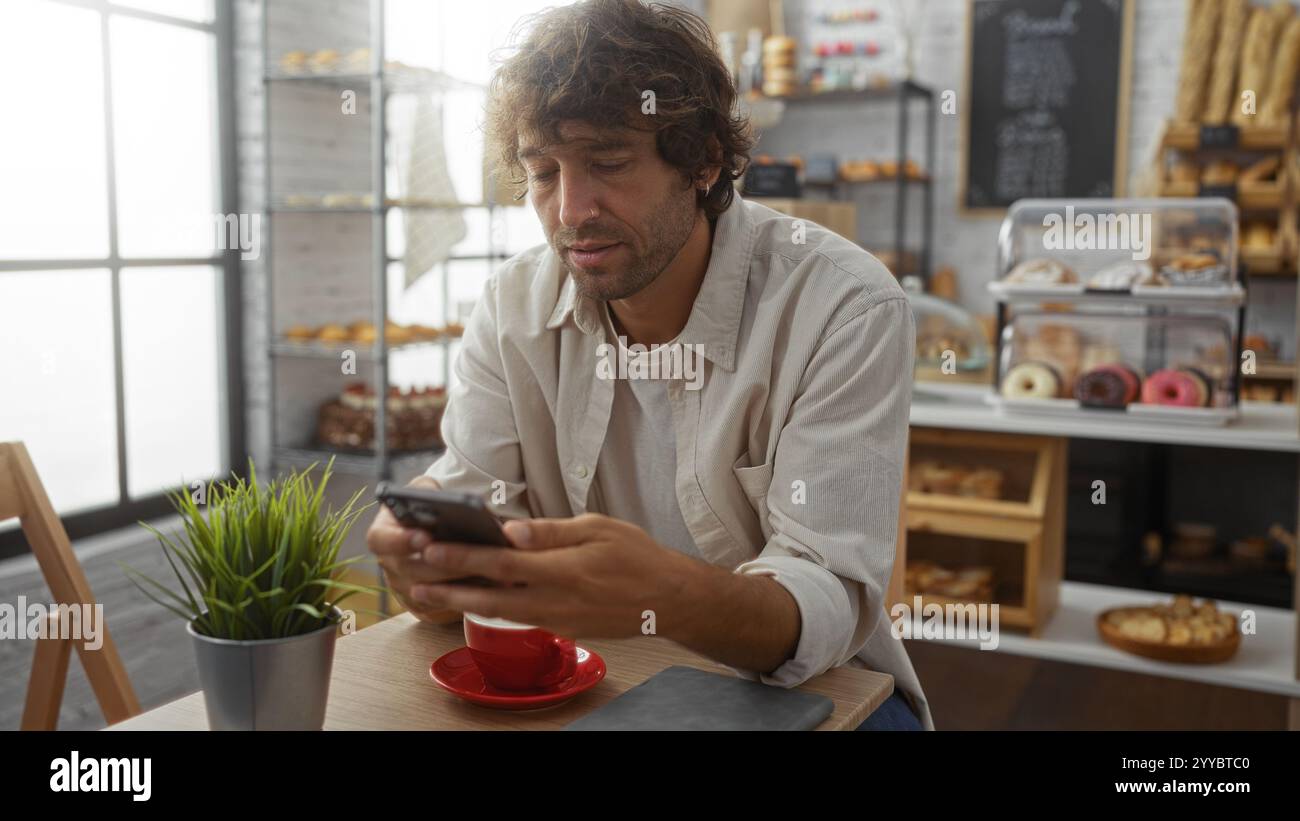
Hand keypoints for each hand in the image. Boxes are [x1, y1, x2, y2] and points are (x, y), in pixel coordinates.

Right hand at [364, 477, 482, 622]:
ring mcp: (404, 586)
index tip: (425, 537)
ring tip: (486, 570)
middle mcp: (389, 562)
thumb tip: (445, 503)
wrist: (433, 526)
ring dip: (457, 583)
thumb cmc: (430, 506)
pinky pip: (440, 607)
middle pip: (409, 570)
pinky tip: (488, 583)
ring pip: (427, 592)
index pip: (379, 540)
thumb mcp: (427, 491)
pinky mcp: (422, 604)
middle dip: (440, 564)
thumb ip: (430, 494)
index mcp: (384, 532)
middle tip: (467, 557)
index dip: (400, 540)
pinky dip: (463, 597)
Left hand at [407, 513, 700, 638]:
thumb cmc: (637, 556)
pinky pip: (520, 618)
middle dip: (450, 586)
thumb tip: (512, 532)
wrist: (668, 599)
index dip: (464, 556)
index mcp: (564, 568)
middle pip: (492, 594)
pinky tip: (473, 599)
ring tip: (432, 592)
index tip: (432, 548)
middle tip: (416, 579)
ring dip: (464, 601)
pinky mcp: (563, 628)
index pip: (502, 562)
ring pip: (500, 611)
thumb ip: (552, 532)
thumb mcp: (599, 528)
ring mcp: (558, 618)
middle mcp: (556, 599)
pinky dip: (492, 609)